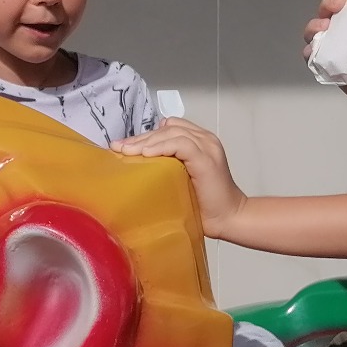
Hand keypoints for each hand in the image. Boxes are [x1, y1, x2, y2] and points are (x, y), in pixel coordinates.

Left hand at [113, 119, 247, 238]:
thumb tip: (139, 163)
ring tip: (126, 152)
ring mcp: (207, 147)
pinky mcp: (206, 158)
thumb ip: (168, 166)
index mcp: (200, 142)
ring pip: (172, 133)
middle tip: (117, 147)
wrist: (228, 218)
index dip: (146, 135)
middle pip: (168, 128)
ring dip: (146, 141)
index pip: (169, 128)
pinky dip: (161, 147)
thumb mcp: (181, 179)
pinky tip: (145, 154)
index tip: (123, 147)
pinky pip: (180, 144)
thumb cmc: (204, 205)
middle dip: (140, 137)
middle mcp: (205, 140)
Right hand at [304, 0, 346, 126]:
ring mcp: (335, 49)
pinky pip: (313, 57)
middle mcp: (345, 32)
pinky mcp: (328, 67)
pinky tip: (313, 51)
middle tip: (334, 7)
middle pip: (328, 12)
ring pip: (315, 32)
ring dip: (314, 27)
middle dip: (326, 5)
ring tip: (322, 29)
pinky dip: (309, 52)